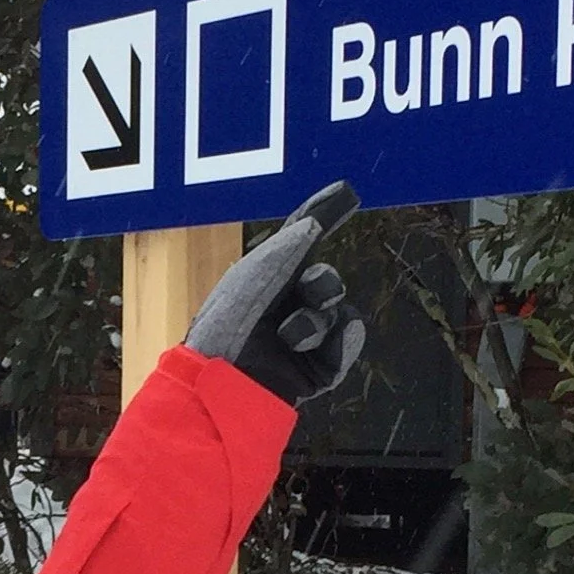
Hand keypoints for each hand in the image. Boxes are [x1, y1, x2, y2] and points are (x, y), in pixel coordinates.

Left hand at [182, 182, 366, 405]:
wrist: (225, 379)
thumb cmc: (228, 323)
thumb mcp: (257, 273)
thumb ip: (290, 244)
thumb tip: (315, 223)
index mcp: (265, 280)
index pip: (301, 241)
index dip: (323, 215)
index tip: (346, 193)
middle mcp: (286, 306)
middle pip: (327, 280)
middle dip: (322, 283)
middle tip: (308, 290)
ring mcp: (305, 339)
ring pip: (340, 311)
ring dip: (318, 319)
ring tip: (290, 336)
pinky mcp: (320, 369)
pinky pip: (349, 341)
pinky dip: (339, 343)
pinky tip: (319, 348)